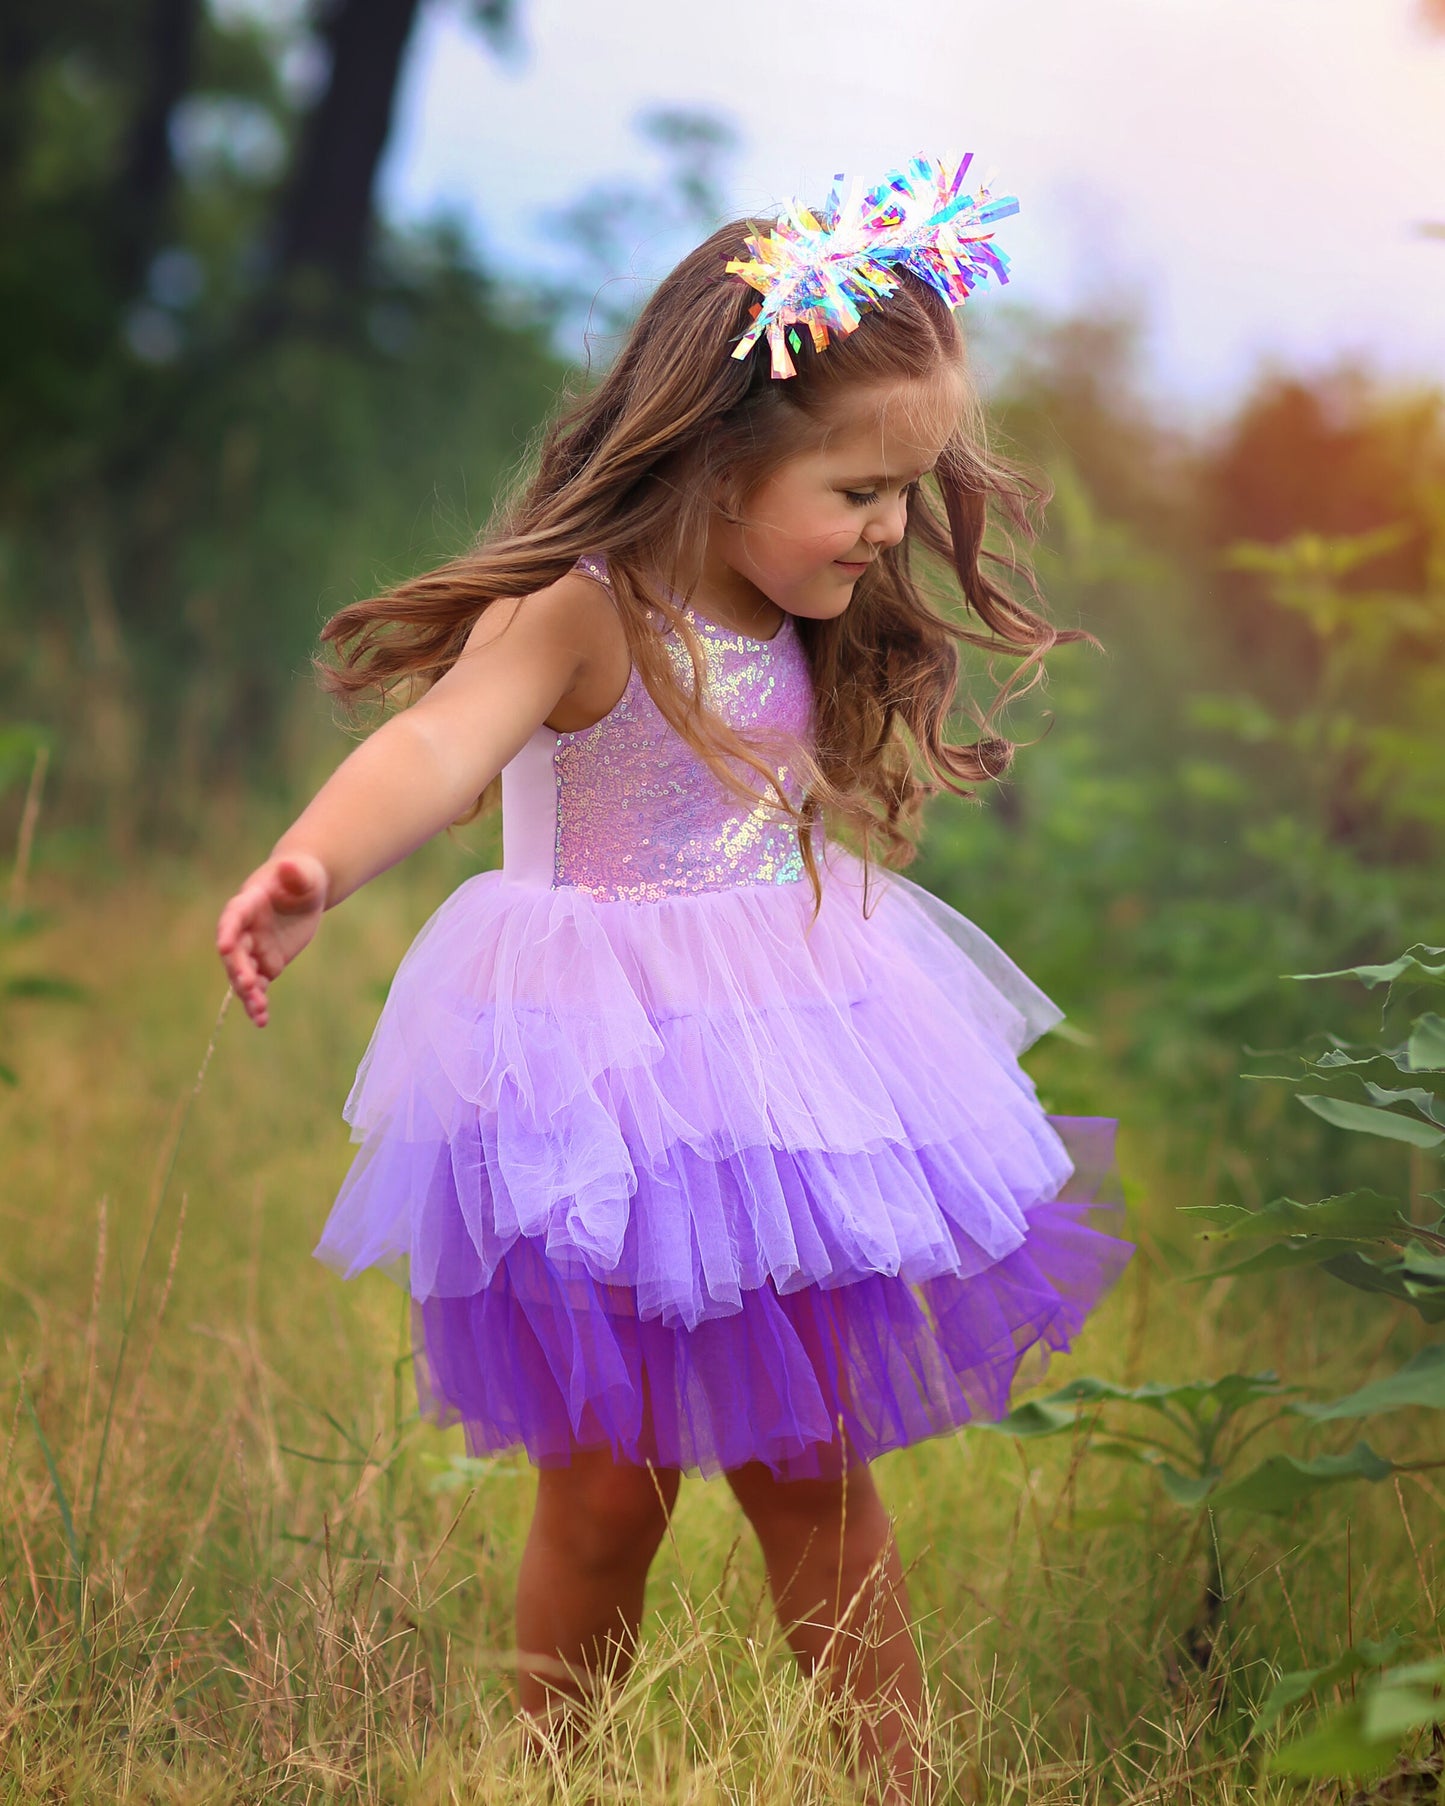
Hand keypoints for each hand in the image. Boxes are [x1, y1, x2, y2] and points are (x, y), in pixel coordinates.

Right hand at [216, 852, 328, 1027]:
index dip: (228, 931)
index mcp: (249, 903)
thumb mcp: (304, 872)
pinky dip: (258, 1002)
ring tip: (258, 1011)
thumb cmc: (302, 875)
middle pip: (236, 952)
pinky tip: (262, 1020)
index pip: (234, 917)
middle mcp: (245, 929)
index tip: (224, 946)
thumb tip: (288, 864)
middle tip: (247, 984)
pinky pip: (258, 985)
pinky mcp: (267, 964)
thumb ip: (294, 872)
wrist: (305, 889)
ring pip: (244, 974)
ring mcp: (254, 949)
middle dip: (239, 968)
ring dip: (247, 992)